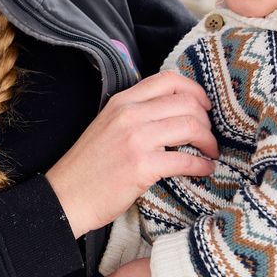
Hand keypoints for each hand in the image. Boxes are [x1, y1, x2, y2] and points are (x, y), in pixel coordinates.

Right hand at [46, 71, 216, 237]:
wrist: (67, 196)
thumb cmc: (89, 166)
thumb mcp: (107, 125)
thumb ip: (135, 113)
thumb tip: (172, 112)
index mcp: (122, 102)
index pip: (168, 79)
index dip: (195, 90)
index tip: (204, 107)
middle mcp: (129, 114)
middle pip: (186, 102)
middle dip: (206, 120)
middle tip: (208, 136)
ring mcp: (135, 139)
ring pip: (191, 126)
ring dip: (208, 141)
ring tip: (210, 152)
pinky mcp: (141, 166)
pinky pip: (185, 160)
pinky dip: (202, 165)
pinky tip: (204, 170)